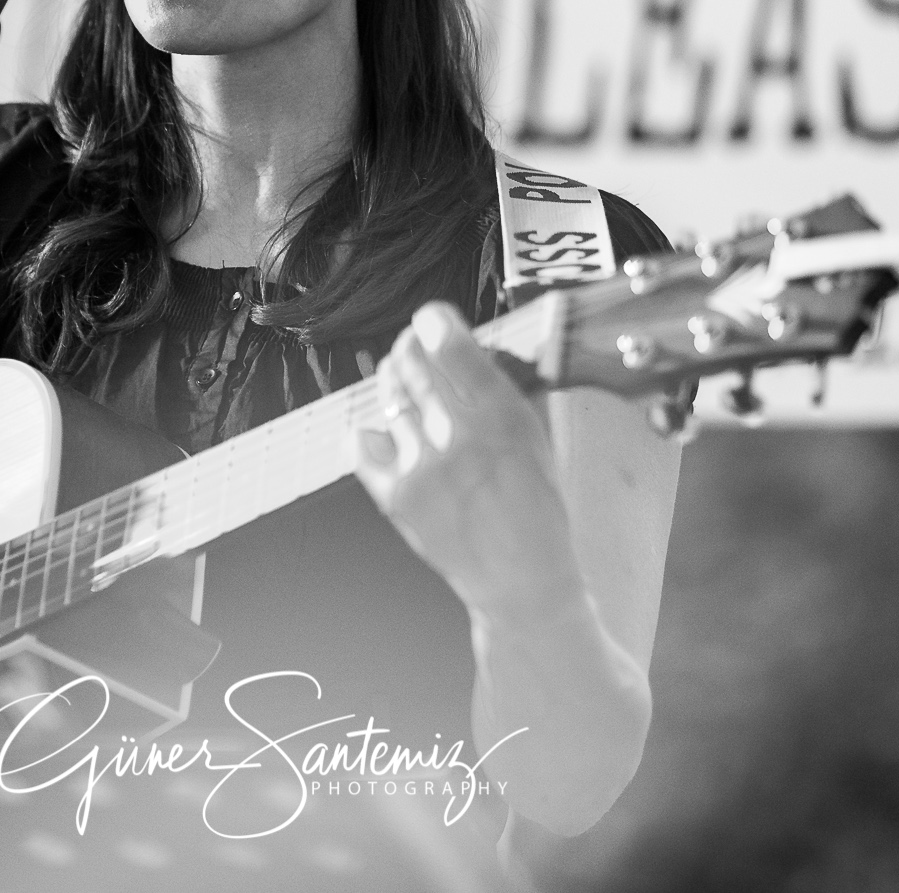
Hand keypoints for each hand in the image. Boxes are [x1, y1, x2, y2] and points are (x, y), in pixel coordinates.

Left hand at [356, 302, 587, 621]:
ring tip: (398, 378)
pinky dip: (369, 431)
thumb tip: (465, 345)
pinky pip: (362, 443)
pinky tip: (382, 430)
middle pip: (413, 363)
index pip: (452, 346)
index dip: (434, 322)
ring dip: (391, 380)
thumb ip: (502, 392)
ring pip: (390, 397)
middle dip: (409, 347)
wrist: (522, 581)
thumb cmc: (535, 508)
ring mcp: (424, 467)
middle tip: (411, 346)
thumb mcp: (536, 439)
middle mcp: (460, 436)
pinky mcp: (397, 496)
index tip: (430, 318)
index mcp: (503, 417)